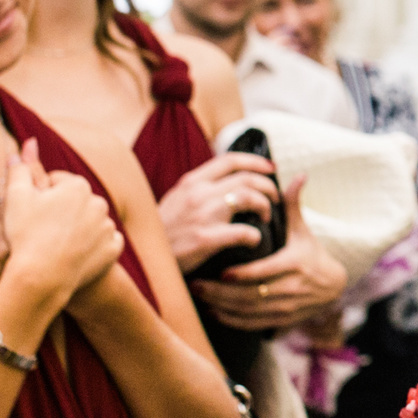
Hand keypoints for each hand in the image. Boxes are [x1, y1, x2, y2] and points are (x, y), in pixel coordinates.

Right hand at [0, 139, 121, 305]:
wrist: (41, 277)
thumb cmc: (25, 234)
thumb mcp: (15, 197)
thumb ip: (20, 168)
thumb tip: (28, 143)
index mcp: (78, 186)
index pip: (58, 184)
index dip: (41, 196)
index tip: (32, 212)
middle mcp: (99, 202)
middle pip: (76, 202)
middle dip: (62, 211)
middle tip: (42, 229)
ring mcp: (108, 227)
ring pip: (90, 222)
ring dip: (78, 229)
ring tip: (57, 243)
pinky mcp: (113, 249)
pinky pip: (104, 243)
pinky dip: (93, 248)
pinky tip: (76, 255)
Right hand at [155, 152, 279, 270]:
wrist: (143, 256)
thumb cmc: (163, 231)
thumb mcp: (175, 200)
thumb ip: (197, 189)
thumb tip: (224, 181)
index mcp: (192, 182)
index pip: (230, 160)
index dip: (256, 162)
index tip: (270, 168)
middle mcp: (199, 193)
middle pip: (246, 178)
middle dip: (268, 186)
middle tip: (274, 198)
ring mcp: (203, 215)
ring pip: (248, 197)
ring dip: (265, 206)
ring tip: (266, 217)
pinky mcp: (206, 238)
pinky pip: (244, 232)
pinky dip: (255, 236)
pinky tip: (254, 241)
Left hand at [191, 180, 345, 330]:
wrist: (332, 285)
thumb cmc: (309, 252)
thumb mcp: (302, 230)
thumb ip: (293, 205)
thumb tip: (298, 175)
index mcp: (296, 263)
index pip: (266, 272)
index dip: (243, 275)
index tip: (221, 272)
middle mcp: (292, 288)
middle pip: (252, 295)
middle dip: (222, 293)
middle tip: (196, 285)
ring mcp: (286, 308)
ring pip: (250, 312)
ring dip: (222, 306)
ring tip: (199, 296)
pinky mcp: (281, 320)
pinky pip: (253, 324)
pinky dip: (232, 321)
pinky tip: (214, 313)